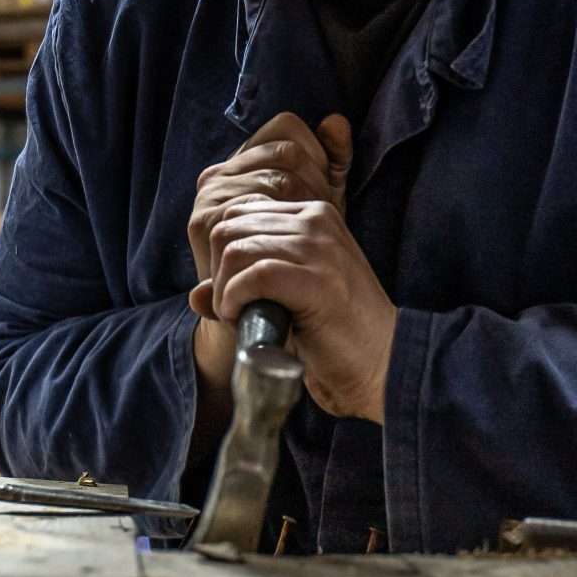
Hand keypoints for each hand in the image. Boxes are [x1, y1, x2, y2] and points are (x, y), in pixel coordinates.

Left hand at [195, 198, 397, 423]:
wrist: (382, 364)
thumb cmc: (336, 335)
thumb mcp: (288, 296)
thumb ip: (245, 284)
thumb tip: (194, 295)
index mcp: (313, 215)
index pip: (239, 212)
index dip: (223, 256)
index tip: (235, 291)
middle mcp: (316, 222)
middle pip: (229, 228)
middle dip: (218, 271)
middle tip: (233, 307)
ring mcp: (319, 248)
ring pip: (235, 249)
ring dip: (224, 290)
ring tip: (240, 315)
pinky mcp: (316, 281)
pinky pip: (251, 276)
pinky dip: (233, 301)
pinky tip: (243, 319)